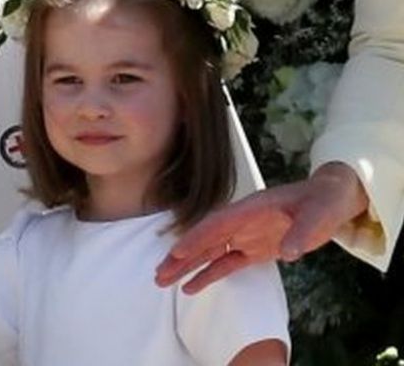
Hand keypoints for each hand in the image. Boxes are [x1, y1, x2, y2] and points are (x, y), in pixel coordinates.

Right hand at [155, 162, 369, 293]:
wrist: (330, 200)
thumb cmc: (322, 202)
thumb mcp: (318, 214)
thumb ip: (302, 232)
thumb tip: (290, 253)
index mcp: (250, 209)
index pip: (218, 224)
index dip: (197, 237)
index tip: (178, 251)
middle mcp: (241, 222)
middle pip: (205, 240)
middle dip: (181, 256)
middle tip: (159, 273)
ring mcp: (245, 236)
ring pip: (209, 253)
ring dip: (186, 266)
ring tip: (163, 280)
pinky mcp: (253, 250)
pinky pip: (226, 264)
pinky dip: (208, 275)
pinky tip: (191, 287)